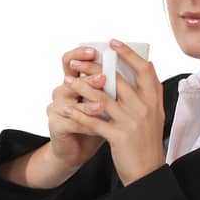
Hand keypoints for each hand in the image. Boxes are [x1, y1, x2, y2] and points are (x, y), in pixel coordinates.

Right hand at [44, 45, 109, 170]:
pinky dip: (87, 125)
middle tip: (103, 77)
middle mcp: (62, 91)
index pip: (71, 60)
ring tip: (103, 106)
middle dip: (89, 78)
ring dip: (89, 104)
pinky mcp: (56, 125)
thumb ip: (118, 85)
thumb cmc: (96, 123)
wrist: (78, 149)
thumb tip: (144, 65)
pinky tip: (99, 128)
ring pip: (72, 102)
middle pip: (71, 78)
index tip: (96, 50)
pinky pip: (73, 123)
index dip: (80, 53)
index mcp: (74, 81)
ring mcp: (56, 108)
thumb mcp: (107, 102)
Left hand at [57, 39, 164, 185]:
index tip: (113, 43)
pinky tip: (66, 110)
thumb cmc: (146, 142)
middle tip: (77, 62)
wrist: (148, 172)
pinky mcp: (120, 137)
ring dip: (82, 87)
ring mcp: (132, 122)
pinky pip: (95, 122)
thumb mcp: (154, 115)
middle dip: (94, 68)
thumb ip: (148, 93)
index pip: (144, 69)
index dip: (129, 54)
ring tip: (66, 81)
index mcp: (154, 100)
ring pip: (103, 98)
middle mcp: (145, 108)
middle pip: (118, 80)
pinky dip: (78, 115)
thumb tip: (146, 66)